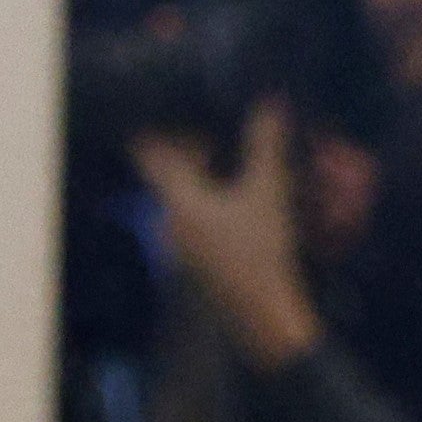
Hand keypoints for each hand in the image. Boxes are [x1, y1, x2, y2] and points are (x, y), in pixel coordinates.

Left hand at [135, 108, 320, 366]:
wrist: (263, 316)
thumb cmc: (263, 253)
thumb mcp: (268, 194)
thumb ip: (265, 146)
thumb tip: (269, 105)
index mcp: (178, 201)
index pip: (152, 154)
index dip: (163, 128)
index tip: (175, 108)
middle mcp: (170, 220)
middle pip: (169, 172)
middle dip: (192, 148)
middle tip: (216, 129)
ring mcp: (181, 242)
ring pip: (183, 194)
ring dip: (205, 173)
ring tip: (231, 156)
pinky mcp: (197, 256)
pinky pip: (195, 215)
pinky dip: (212, 198)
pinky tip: (239, 194)